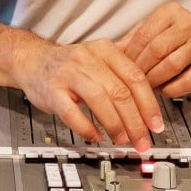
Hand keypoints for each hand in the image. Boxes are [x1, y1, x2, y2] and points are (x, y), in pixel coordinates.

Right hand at [12, 39, 164, 151]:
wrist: (32, 61)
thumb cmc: (69, 65)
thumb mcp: (98, 56)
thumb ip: (125, 66)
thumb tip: (158, 85)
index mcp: (104, 50)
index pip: (135, 77)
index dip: (149, 104)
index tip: (156, 125)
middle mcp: (87, 58)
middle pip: (120, 91)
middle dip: (135, 121)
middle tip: (142, 141)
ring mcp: (68, 74)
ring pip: (99, 100)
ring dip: (115, 125)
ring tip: (121, 139)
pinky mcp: (52, 91)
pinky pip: (72, 112)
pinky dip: (86, 128)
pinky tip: (95, 136)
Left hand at [117, 2, 190, 97]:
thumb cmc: (181, 34)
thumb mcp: (158, 26)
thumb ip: (136, 36)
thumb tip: (115, 49)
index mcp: (170, 13)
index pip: (144, 34)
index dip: (130, 53)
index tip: (122, 65)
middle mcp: (188, 25)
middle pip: (157, 49)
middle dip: (141, 67)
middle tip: (132, 79)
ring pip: (171, 65)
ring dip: (155, 79)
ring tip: (146, 85)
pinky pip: (187, 82)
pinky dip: (171, 89)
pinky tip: (164, 90)